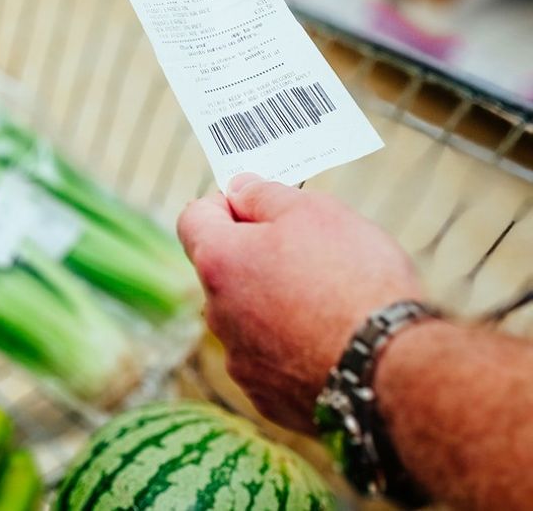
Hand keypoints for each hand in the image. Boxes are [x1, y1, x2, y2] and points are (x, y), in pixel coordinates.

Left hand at [178, 173, 423, 432]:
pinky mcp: (268, 399)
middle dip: (256, 257)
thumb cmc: (355, 284)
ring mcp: (241, 361)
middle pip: (223, 271)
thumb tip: (240, 188)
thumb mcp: (315, 212)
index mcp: (218, 262)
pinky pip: (272, 361)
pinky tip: (333, 344)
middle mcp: (217, 314)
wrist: (394, 372)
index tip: (258, 205)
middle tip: (311, 253)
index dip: (225, 204)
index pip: (193, 219)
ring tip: (330, 303)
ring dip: (275, 305)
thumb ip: (265, 195)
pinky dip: (294, 349)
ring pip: (248, 318)